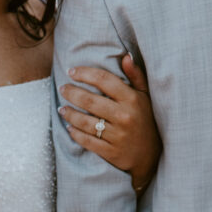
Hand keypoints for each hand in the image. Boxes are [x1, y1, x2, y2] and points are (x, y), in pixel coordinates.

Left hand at [58, 54, 161, 193]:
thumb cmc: (145, 120)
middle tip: (62, 89)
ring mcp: (117, 135)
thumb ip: (136, 76)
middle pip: (90, 101)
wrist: (150, 155)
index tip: (71, 71)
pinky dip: (75, 134)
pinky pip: (87, 141)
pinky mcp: (110, 152)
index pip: (104, 80)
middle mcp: (124, 116)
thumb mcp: (145, 96)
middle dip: (72, 93)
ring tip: (61, 109)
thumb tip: (126, 56)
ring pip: (86, 122)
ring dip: (70, 114)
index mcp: (131, 99)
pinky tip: (68, 127)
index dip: (85, 73)